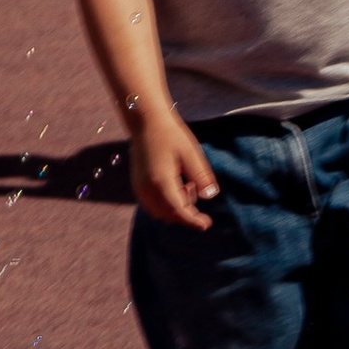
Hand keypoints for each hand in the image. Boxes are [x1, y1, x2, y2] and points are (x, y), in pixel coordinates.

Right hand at [130, 105, 218, 228]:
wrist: (146, 123)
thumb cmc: (171, 136)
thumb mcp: (191, 154)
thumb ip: (201, 177)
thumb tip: (210, 196)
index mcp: (161, 182)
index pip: (178, 211)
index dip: (193, 220)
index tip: (206, 224)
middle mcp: (146, 189)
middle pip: (169, 215)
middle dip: (186, 211)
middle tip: (194, 186)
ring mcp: (139, 189)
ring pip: (160, 212)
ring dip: (176, 206)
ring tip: (184, 181)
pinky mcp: (137, 186)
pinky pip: (153, 205)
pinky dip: (166, 202)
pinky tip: (175, 183)